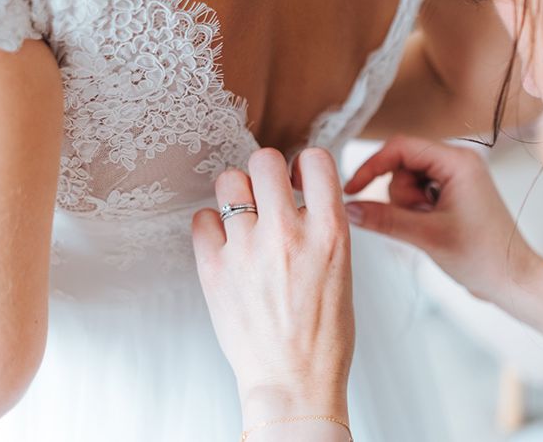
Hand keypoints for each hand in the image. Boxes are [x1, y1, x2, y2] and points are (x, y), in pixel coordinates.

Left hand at [192, 148, 354, 427]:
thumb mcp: (341, 270)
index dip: (305, 164)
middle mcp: (288, 234)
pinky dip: (211, 225)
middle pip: (264, 160)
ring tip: (243, 215)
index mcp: (329, 234)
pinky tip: (224, 243)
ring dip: (237, 193)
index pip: (316, 160)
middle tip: (266, 193)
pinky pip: (202, 218)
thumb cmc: (323, 333)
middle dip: (265, 171)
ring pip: (229, 181)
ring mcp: (247, 250)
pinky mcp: (214, 268)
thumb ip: (320, 226)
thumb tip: (298, 193)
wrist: (294, 382)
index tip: (298, 178)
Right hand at [344, 135, 542, 304]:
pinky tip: (432, 228)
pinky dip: (415, 211)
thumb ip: (384, 219)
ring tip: (429, 227)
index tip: (353, 189)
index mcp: (457, 161)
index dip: (372, 166)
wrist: (514, 281)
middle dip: (400, 195)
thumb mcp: (427, 236)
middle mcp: (458, 162)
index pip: (400, 147)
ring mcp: (456, 177)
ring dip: (407, 206)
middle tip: (418, 221)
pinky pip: (417, 192)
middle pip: (401, 164)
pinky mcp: (453, 192)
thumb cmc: (485, 258)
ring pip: (406, 180)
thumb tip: (349, 208)